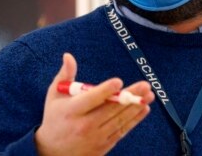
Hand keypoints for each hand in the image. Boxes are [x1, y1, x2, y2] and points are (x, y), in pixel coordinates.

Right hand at [34, 53, 154, 155]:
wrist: (53, 152)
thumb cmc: (55, 118)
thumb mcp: (54, 96)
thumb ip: (65, 76)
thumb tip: (69, 55)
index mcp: (72, 111)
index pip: (91, 99)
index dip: (105, 90)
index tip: (118, 81)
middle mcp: (84, 125)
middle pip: (110, 109)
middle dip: (129, 96)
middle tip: (145, 85)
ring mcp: (95, 137)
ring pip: (119, 120)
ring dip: (136, 107)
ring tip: (149, 95)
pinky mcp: (103, 145)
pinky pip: (121, 131)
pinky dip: (134, 120)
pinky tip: (143, 109)